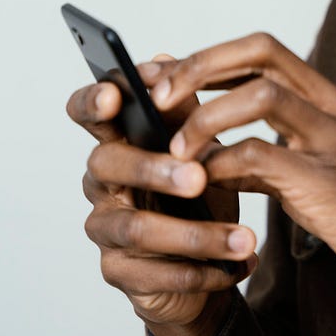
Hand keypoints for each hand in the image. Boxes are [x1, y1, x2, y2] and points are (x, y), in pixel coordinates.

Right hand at [66, 56, 258, 335]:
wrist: (206, 266)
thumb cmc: (200, 198)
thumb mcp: (202, 149)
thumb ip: (185, 112)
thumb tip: (165, 60)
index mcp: (119, 143)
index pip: (90, 113)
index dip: (94, 101)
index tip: (117, 93)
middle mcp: (102, 183)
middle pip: (110, 166)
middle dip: (155, 170)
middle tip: (199, 177)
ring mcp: (106, 229)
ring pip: (137, 228)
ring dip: (196, 234)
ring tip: (245, 239)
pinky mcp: (118, 272)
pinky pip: (154, 275)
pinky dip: (200, 271)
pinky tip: (236, 268)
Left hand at [149, 34, 335, 325]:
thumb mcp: (312, 167)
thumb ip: (266, 152)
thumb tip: (207, 152)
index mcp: (325, 98)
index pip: (262, 49)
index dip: (209, 56)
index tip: (168, 78)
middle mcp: (330, 107)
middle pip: (259, 53)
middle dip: (199, 67)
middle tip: (158, 96)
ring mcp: (332, 140)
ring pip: (260, 95)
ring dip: (205, 117)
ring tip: (174, 150)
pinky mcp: (326, 181)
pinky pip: (262, 155)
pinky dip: (222, 164)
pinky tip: (205, 182)